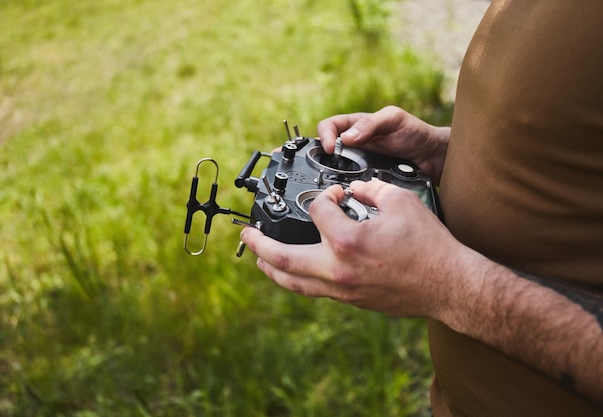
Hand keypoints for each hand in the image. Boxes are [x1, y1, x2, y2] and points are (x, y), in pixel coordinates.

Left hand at [240, 179, 469, 319]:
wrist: (448, 285)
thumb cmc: (429, 246)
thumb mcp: (401, 203)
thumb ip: (372, 189)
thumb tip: (356, 189)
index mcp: (347, 241)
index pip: (318, 210)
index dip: (326, 196)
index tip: (338, 195)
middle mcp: (337, 268)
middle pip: (282, 257)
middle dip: (259, 244)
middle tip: (246, 234)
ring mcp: (341, 289)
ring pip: (293, 282)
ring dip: (272, 267)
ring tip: (259, 258)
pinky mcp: (349, 300)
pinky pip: (313, 291)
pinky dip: (296, 280)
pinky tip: (293, 272)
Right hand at [317, 106, 449, 182]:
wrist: (434, 158)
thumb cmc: (416, 133)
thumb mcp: (393, 120)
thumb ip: (370, 125)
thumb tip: (346, 138)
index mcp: (356, 125)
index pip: (329, 126)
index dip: (325, 136)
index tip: (331, 149)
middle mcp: (355, 144)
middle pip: (327, 150)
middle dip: (325, 158)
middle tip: (332, 167)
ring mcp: (360, 163)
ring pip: (337, 169)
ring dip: (336, 174)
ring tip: (341, 179)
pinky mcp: (368, 179)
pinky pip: (352, 183)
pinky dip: (351, 186)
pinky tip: (355, 188)